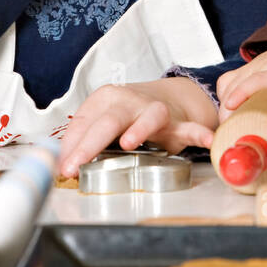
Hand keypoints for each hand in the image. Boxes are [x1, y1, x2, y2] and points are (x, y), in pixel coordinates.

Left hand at [57, 80, 217, 177]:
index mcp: (104, 99)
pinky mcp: (176, 123)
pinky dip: (198, 133)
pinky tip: (206, 139)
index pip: (84, 124)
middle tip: (77, 164)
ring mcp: (154, 110)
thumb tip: (60, 166)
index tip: (63, 170)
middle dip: (90, 143)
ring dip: (139, 128)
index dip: (71, 148)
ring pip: (149, 116)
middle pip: (109, 120)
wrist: (165, 97)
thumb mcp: (99, 121)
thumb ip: (79, 141)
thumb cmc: (125, 114)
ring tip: (129, 143)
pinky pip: (189, 127)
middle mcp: (128, 101)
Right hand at [216, 40, 266, 124]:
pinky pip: (226, 81)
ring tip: (229, 128)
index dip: (244, 91)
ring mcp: (252, 65)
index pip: (261, 79)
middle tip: (230, 133)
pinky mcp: (243, 68)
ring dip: (224, 107)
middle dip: (228, 109)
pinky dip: (223, 97)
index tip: (231, 106)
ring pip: (229, 83)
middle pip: (239, 84)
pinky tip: (228, 111)